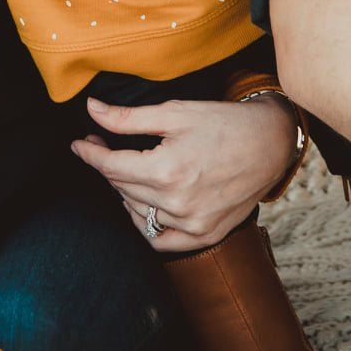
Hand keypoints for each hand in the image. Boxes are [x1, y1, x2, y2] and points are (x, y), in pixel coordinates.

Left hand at [72, 93, 297, 252]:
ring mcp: (191, 224)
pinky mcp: (204, 235)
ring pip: (137, 212)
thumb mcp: (174, 112)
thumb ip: (128, 117)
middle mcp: (176, 203)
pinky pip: (160, 240)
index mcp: (166, 170)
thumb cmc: (224, 122)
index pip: (110, 167)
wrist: (270, 143)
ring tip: (130, 169)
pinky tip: (145, 204)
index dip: (90, 153)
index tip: (80, 143)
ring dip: (125, 191)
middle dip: (108, 166)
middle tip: (105, 144)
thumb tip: (91, 109)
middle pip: (121, 188)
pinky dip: (146, 224)